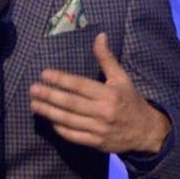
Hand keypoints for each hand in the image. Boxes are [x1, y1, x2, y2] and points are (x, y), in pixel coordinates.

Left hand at [29, 32, 171, 154]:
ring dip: (49, 112)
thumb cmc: (131, 100)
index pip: (80, 85)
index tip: (44, 74)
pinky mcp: (96, 143)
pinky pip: (74, 136)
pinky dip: (60, 129)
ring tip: (34, 104)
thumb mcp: (122, 78)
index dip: (61, 80)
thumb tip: (99, 36)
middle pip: (71, 104)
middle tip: (33, 89)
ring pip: (69, 120)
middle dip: (50, 96)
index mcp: (109, 94)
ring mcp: (99, 129)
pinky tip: (50, 121)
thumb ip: (107, 58)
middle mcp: (103, 112)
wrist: (146, 131)